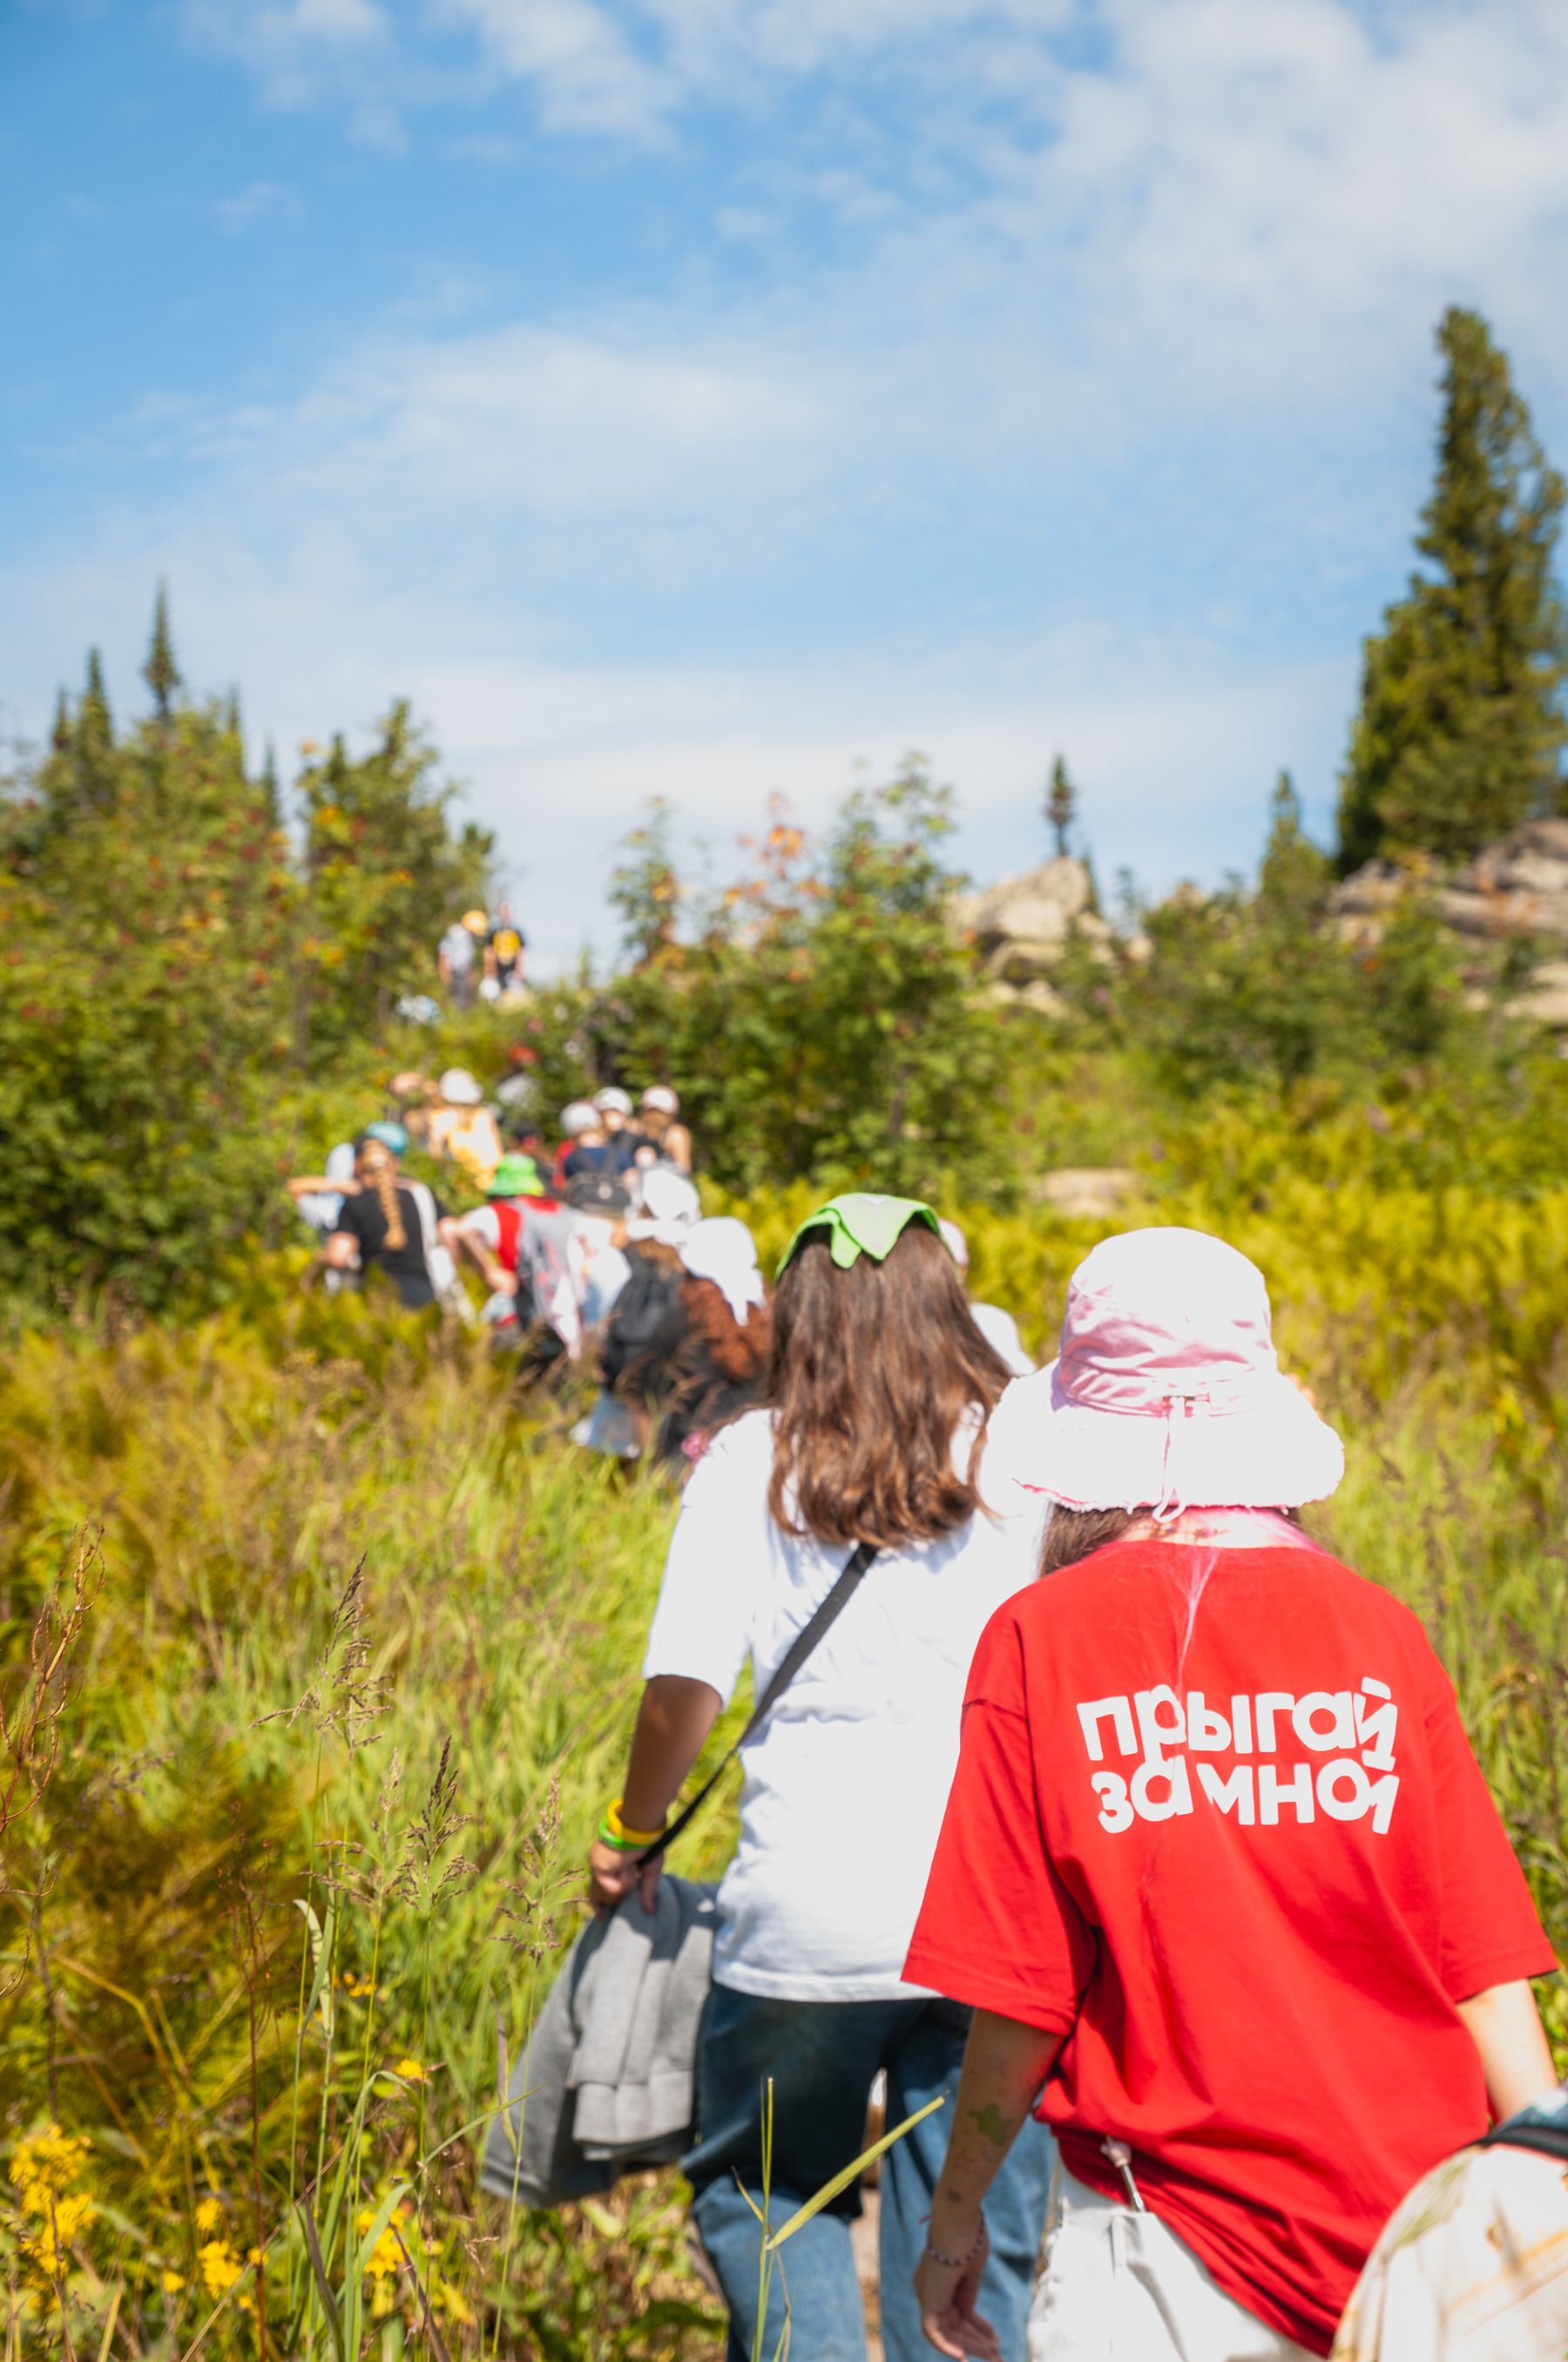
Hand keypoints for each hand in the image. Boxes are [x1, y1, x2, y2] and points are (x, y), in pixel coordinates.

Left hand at [587, 1837, 661, 1918]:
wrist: (640, 1829)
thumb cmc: (647, 1844)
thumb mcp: (650, 1871)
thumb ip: (647, 1891)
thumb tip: (650, 1912)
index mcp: (609, 1866)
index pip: (599, 1889)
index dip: (599, 1905)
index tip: (601, 1918)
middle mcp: (600, 1867)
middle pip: (601, 1897)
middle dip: (613, 1900)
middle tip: (630, 1884)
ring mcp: (597, 1868)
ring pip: (609, 1896)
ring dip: (626, 1885)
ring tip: (632, 1866)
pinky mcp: (597, 1868)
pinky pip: (614, 1889)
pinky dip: (626, 1880)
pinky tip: (629, 1865)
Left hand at [915, 2220, 996, 2360]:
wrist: (960, 2219)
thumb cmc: (969, 2236)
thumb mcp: (971, 2270)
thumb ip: (968, 2293)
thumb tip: (969, 2316)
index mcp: (939, 2281)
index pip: (957, 2313)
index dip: (976, 2328)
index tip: (994, 2339)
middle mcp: (930, 2290)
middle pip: (954, 2325)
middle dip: (977, 2342)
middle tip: (998, 2356)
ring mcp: (928, 2295)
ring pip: (949, 2332)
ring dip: (971, 2345)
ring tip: (994, 2357)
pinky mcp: (928, 2299)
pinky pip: (933, 2331)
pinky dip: (946, 2346)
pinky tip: (963, 2356)